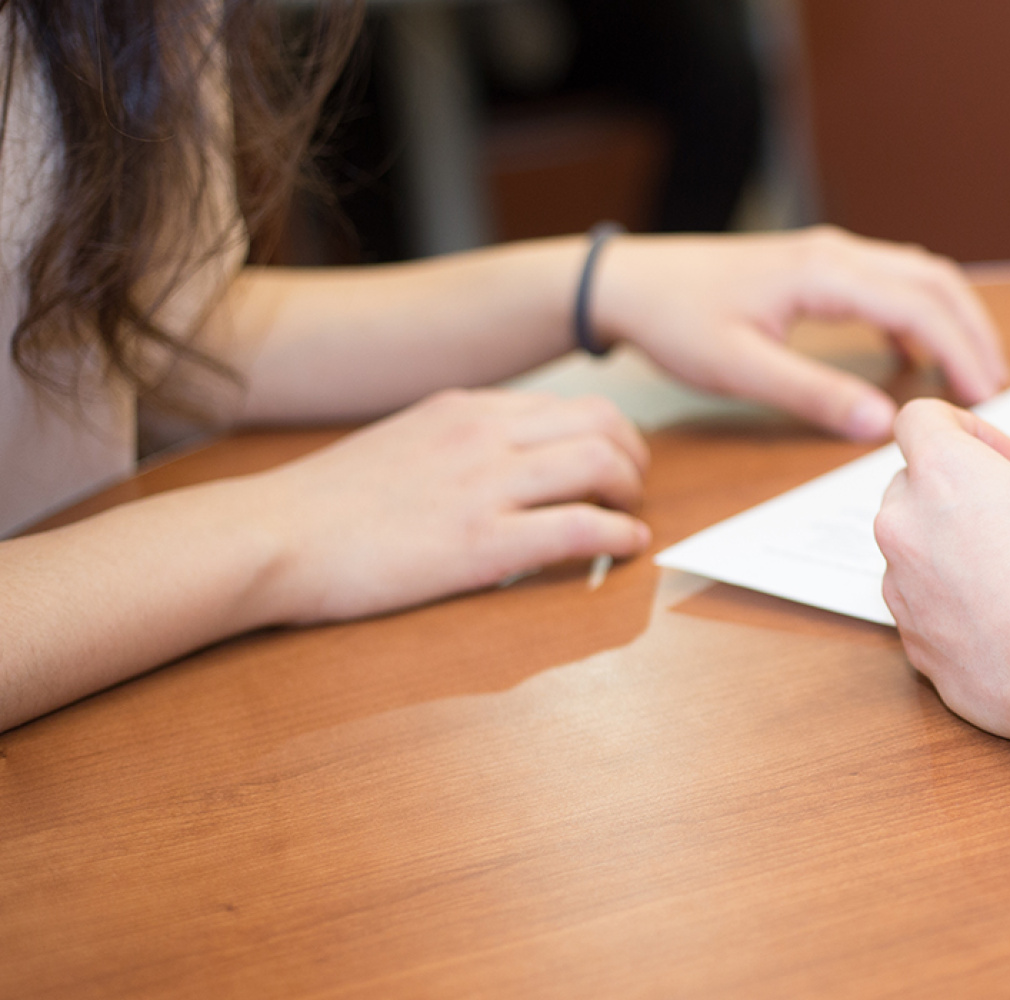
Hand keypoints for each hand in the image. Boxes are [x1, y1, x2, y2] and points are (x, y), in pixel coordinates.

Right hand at [243, 388, 652, 622]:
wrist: (268, 536)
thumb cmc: (324, 505)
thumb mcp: (402, 442)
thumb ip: (457, 441)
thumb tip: (503, 457)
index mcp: (464, 409)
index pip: (569, 404)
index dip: (609, 435)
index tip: (615, 462)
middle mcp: (483, 435)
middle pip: (602, 423)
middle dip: (633, 457)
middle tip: (633, 490)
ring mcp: (484, 486)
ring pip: (601, 464)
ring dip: (631, 493)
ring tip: (630, 517)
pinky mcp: (481, 542)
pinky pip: (579, 527)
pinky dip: (619, 534)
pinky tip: (626, 547)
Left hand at [592, 226, 1009, 441]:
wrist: (630, 282)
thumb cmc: (676, 320)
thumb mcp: (741, 369)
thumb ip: (815, 395)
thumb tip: (882, 425)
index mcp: (825, 273)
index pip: (922, 307)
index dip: (963, 353)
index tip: (987, 397)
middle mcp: (837, 253)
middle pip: (936, 283)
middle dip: (974, 335)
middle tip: (995, 390)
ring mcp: (830, 255)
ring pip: (919, 278)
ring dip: (952, 322)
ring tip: (971, 376)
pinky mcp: (819, 267)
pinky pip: (891, 283)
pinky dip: (919, 317)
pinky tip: (912, 361)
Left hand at [874, 399, 1009, 743]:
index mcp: (943, 474)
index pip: (920, 419)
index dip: (968, 430)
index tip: (1007, 462)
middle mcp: (905, 526)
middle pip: (912, 484)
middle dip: (958, 491)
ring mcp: (901, 590)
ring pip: (916, 549)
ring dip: (954, 548)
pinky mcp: (913, 644)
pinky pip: (925, 607)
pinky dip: (955, 603)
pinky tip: (1008, 617)